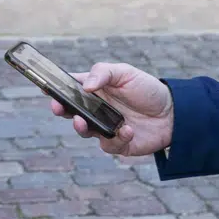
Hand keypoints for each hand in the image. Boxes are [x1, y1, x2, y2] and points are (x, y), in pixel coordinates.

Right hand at [50, 62, 173, 156]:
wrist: (174, 113)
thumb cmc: (147, 89)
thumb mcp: (125, 72)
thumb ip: (104, 74)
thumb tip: (85, 86)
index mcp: (94, 90)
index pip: (69, 88)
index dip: (55, 88)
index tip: (44, 87)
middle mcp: (95, 109)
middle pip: (70, 111)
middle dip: (60, 110)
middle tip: (57, 107)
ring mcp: (104, 128)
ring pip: (84, 131)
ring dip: (80, 127)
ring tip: (82, 121)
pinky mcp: (117, 144)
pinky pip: (109, 145)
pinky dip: (116, 138)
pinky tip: (127, 130)